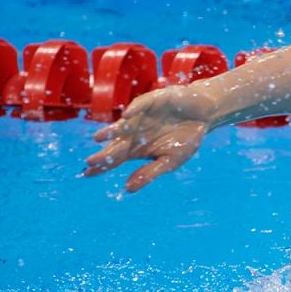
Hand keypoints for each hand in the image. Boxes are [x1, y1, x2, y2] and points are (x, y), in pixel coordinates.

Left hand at [83, 84, 217, 191]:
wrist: (203, 115)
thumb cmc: (187, 138)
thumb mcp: (170, 161)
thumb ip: (149, 173)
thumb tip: (128, 189)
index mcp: (137, 148)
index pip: (115, 159)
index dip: (102, 166)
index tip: (87, 174)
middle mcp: (134, 133)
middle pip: (115, 145)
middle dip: (104, 153)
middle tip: (90, 161)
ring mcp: (141, 117)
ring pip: (123, 125)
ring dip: (112, 131)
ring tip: (99, 138)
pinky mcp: (151, 101)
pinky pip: (140, 105)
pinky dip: (134, 110)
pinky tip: (126, 116)